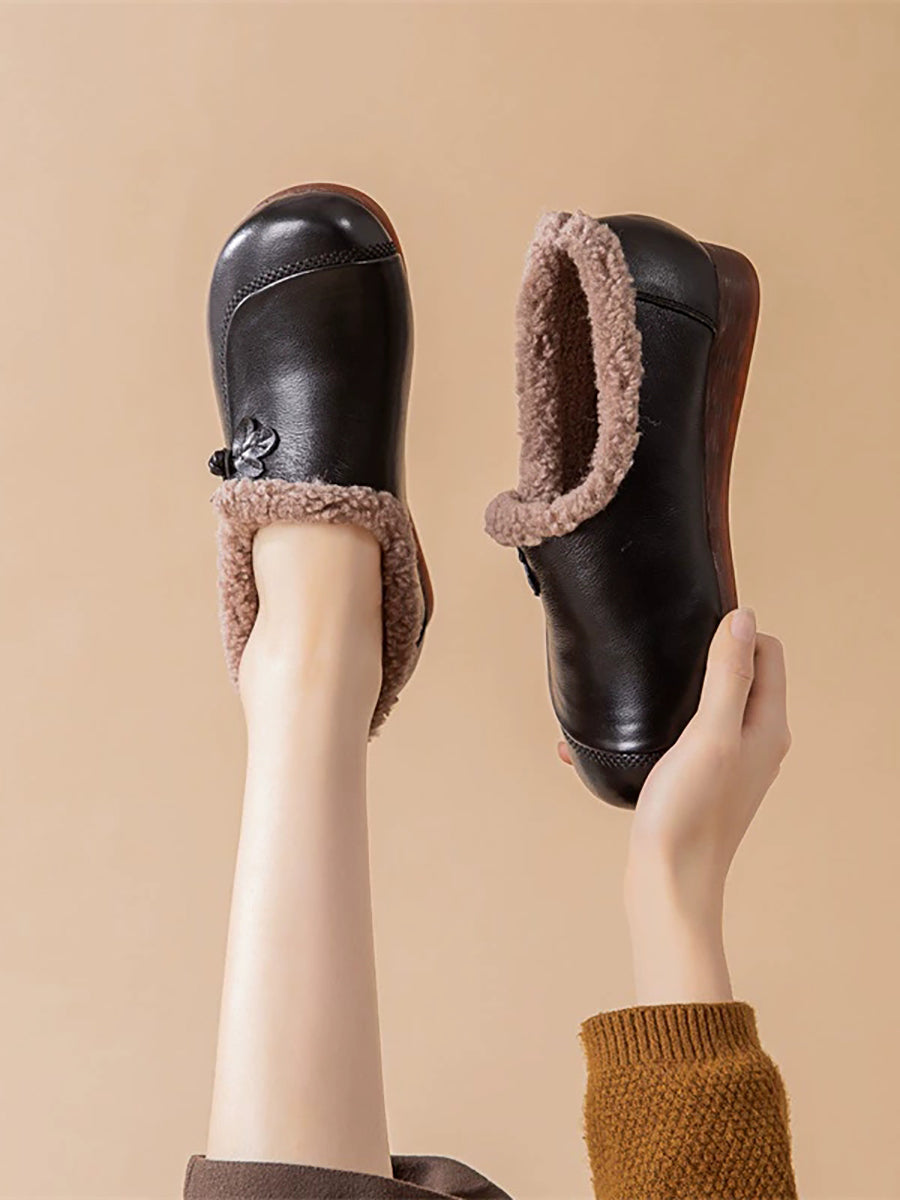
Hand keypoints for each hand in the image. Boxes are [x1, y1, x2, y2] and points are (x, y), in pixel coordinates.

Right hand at [561, 608, 791, 1002]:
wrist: (668, 885)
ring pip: (706, 706)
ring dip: (673, 693)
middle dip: (701, 657)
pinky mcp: (699, 783)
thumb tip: (743, 618)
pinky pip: (681, 739)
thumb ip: (729, 675)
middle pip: (738, 676)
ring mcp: (727, 765)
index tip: (693, 630)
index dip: (736, 632)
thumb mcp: (710, 734)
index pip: (769, 653)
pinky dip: (651, 732)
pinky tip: (614, 740)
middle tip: (660, 656)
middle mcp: (755, 744)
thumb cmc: (690, 815)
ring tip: (634, 694)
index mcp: (768, 728)